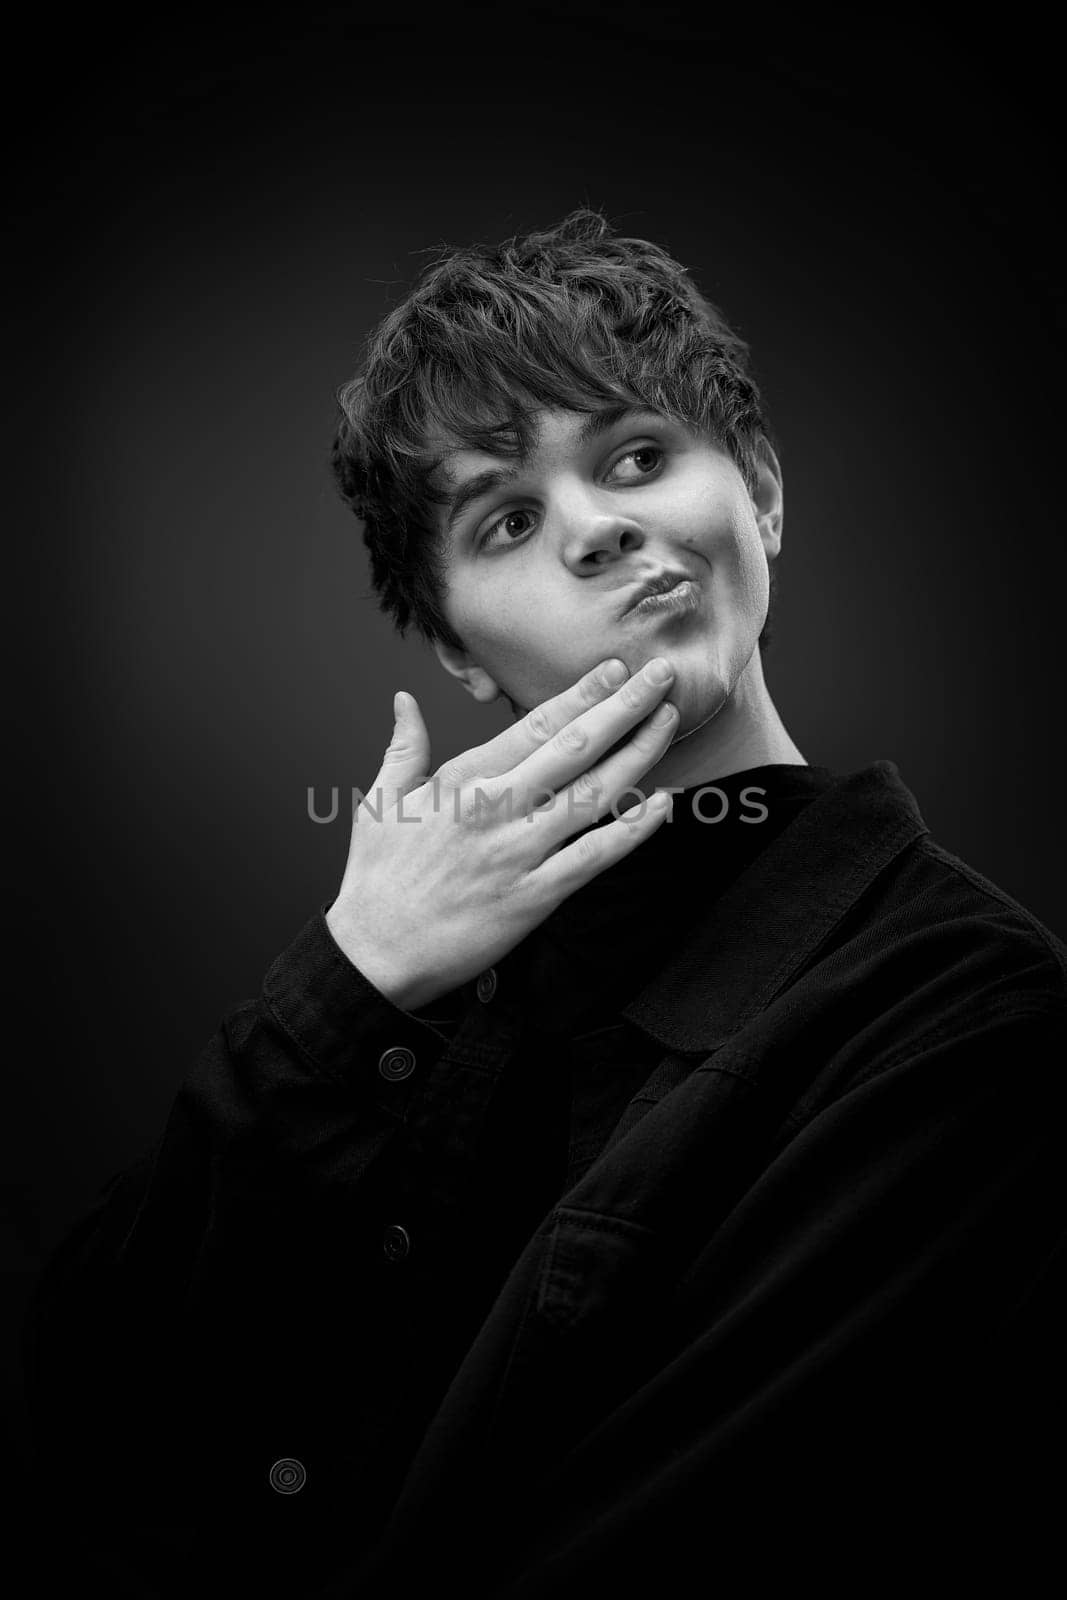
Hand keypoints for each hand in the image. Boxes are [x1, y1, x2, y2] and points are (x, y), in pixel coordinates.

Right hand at [325, 657, 678, 1011]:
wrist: (377, 953)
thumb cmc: (378, 878)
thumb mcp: (379, 801)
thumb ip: (403, 747)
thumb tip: (405, 700)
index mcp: (463, 779)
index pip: (535, 725)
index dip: (582, 694)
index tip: (616, 670)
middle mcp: (497, 808)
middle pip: (575, 747)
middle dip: (625, 707)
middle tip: (663, 677)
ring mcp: (519, 852)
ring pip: (594, 794)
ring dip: (638, 755)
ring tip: (669, 723)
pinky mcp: (535, 897)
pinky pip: (595, 856)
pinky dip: (632, 829)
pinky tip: (663, 805)